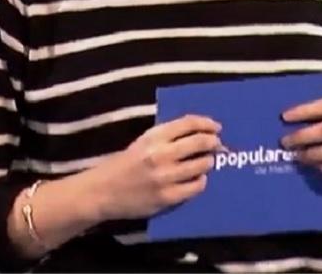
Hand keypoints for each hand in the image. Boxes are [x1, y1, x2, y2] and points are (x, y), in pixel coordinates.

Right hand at [85, 115, 222, 220]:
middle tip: (218, 144)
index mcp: (153, 137)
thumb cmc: (124, 164)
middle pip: (199, 142)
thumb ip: (167, 136)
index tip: (216, 126)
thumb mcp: (142, 142)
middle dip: (213, 142)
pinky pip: (196, 186)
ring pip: (202, 165)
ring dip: (208, 162)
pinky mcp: (167, 197)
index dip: (206, 123)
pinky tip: (197, 179)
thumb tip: (198, 132)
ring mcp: (165, 177)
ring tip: (207, 162)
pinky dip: (200, 181)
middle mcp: (160, 154)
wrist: (103, 191)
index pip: (188, 123)